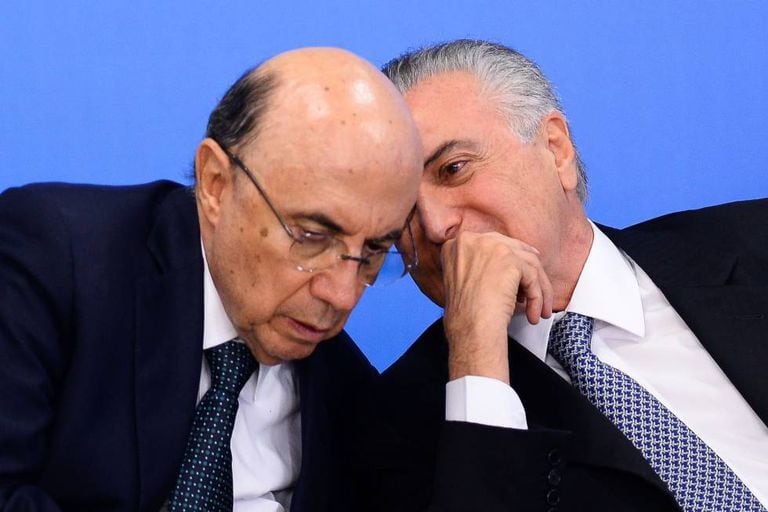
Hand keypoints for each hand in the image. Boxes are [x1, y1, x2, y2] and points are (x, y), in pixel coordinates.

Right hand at [441, 231, 552, 382]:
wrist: (469, 326)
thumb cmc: (466, 313)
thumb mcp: (465, 279)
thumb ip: (482, 264)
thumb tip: (514, 264)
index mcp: (459, 244)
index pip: (494, 244)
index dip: (512, 256)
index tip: (524, 267)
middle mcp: (473, 240)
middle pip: (513, 250)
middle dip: (529, 270)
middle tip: (541, 286)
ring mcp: (491, 247)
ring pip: (527, 263)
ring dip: (538, 288)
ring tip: (540, 310)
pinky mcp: (509, 260)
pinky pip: (532, 277)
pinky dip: (537, 297)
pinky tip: (534, 313)